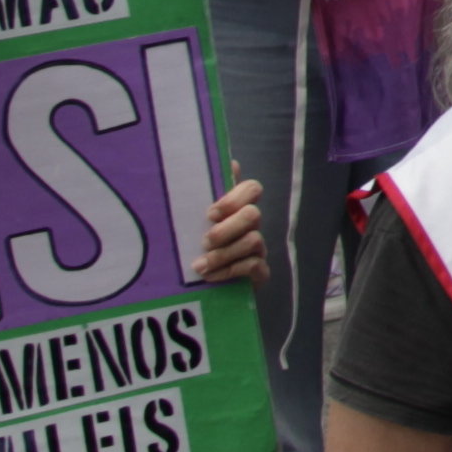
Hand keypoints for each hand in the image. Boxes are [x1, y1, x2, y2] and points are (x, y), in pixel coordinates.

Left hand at [187, 175, 266, 291]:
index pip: (252, 189)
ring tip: (200, 266)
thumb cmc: (193, 248)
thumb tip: (225, 162)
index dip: (234, 198)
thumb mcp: (192, 222)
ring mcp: (257, 249)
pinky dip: (229, 271)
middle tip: (205, 241)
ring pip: (253, 240)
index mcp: (236, 210)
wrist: (196, 288)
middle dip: (228, 229)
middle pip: (253, 214)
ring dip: (224, 254)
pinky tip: (210, 277)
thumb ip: (203, 195)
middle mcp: (250, 227)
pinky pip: (254, 266)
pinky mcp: (259, 272)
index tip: (210, 213)